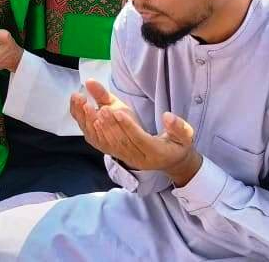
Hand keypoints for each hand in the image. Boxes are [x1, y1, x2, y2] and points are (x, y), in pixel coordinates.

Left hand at [69, 80, 200, 179]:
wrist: (169, 161)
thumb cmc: (177, 145)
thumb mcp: (185, 136)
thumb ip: (178, 127)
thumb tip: (168, 116)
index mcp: (155, 152)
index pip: (139, 139)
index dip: (128, 126)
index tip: (117, 112)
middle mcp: (137, 157)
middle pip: (120, 141)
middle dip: (108, 124)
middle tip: (98, 107)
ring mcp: (125, 157)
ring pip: (108, 142)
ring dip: (95, 125)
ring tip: (86, 107)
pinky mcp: (117, 153)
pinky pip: (101, 143)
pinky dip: (90, 129)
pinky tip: (83, 113)